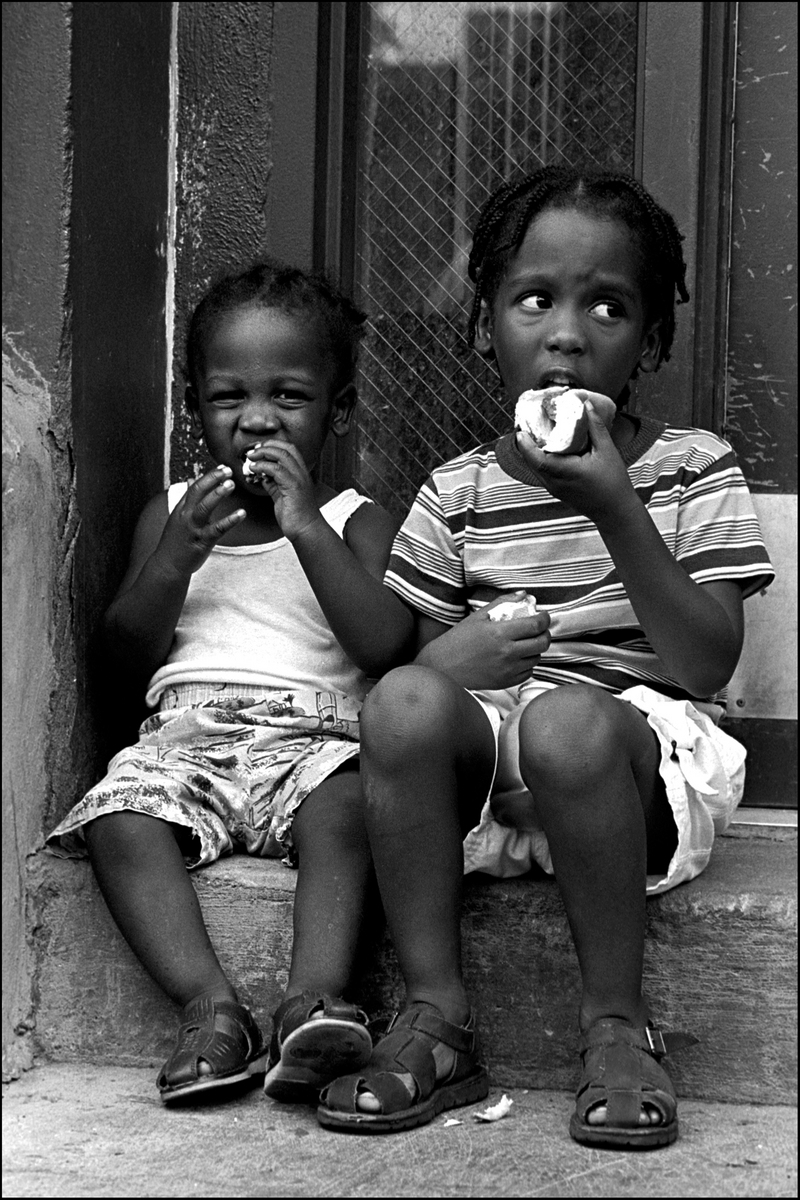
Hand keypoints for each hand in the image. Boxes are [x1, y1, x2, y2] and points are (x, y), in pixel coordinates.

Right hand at [155, 466, 244, 576]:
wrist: (168, 566)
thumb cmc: (175, 542)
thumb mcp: (178, 517)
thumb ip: (187, 499)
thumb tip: (192, 480)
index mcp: (181, 509)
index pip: (195, 487)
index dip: (209, 476)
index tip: (221, 467)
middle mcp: (185, 516)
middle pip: (197, 492)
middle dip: (212, 479)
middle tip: (227, 470)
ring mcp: (193, 528)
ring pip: (204, 507)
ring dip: (218, 494)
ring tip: (231, 484)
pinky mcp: (202, 541)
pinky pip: (217, 529)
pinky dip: (229, 520)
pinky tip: (241, 513)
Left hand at [243, 440, 320, 539]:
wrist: (306, 531)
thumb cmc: (295, 516)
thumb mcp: (281, 495)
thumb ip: (273, 483)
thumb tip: (261, 475)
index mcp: (300, 473)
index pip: (289, 449)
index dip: (272, 445)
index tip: (258, 450)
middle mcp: (301, 473)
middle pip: (286, 447)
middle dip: (266, 446)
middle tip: (251, 452)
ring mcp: (299, 478)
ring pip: (282, 455)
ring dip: (263, 454)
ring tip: (250, 459)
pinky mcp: (294, 487)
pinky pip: (277, 470)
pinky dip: (262, 467)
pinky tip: (253, 471)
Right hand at [418, 593, 550, 689]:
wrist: (442, 667)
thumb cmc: (457, 641)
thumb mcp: (477, 617)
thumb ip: (502, 603)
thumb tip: (523, 594)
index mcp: (499, 633)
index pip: (536, 625)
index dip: (545, 618)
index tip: (543, 616)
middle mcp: (507, 653)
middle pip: (542, 643)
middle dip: (545, 634)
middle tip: (539, 629)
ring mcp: (507, 670)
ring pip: (537, 658)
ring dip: (535, 649)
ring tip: (524, 643)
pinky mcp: (506, 682)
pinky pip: (527, 672)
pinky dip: (526, 664)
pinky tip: (516, 658)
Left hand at [517, 400, 636, 526]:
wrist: (615, 512)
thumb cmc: (614, 482)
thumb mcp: (607, 451)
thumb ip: (595, 427)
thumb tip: (586, 405)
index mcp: (564, 472)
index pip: (536, 459)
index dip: (525, 444)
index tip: (521, 429)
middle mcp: (554, 483)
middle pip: (531, 462)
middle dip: (525, 444)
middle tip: (526, 425)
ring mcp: (554, 489)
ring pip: (535, 469)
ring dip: (532, 453)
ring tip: (533, 434)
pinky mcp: (557, 491)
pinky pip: (542, 474)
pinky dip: (540, 461)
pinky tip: (547, 449)